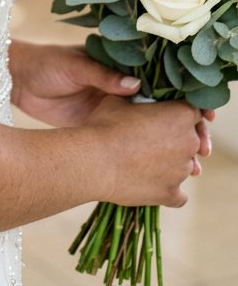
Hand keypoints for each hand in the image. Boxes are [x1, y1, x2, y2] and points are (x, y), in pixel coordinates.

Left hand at [10, 40, 216, 158]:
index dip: (185, 96)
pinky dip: (146, 154)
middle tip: (202, 146)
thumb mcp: (74, 65)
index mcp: (120, 65)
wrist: (18, 80)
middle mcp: (122, 87)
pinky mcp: (100, 126)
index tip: (204, 113)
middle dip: (185, 127)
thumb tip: (135, 85)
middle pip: (163, 108)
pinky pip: (129, 140)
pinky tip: (160, 171)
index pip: (162, 80)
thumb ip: (103, 75)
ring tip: (191, 166)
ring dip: (170, 145)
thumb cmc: (46, 63)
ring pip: (150, 128)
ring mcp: (113, 108)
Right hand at [86, 96, 203, 207]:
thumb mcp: (119, 100)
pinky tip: (150, 181)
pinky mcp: (172, 194)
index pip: (192, 111)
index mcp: (181, 115)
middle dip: (176, 138)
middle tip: (151, 137)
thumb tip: (137, 92)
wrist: (94, 161)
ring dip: (170, 162)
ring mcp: (182, 171)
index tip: (162, 115)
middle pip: (191, 139)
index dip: (177, 112)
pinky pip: (178, 193)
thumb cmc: (105, 125)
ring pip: (184, 165)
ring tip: (144, 160)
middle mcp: (189, 143)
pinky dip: (167, 188)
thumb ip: (138, 97)